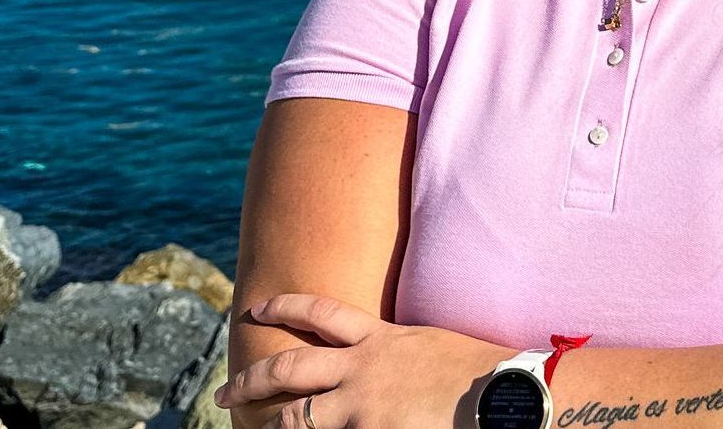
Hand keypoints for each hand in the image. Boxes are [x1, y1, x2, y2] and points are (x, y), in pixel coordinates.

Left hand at [214, 293, 514, 428]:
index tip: (256, 306)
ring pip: (297, 417)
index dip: (284, 305)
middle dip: (252, 377)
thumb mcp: (429, 345)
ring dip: (268, 422)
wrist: (499, 391)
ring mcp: (362, 406)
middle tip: (223, 389)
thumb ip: (398, 352)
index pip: (321, 312)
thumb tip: (389, 362)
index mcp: (379, 338)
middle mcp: (362, 367)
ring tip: (244, 424)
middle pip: (291, 366)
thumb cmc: (477, 369)